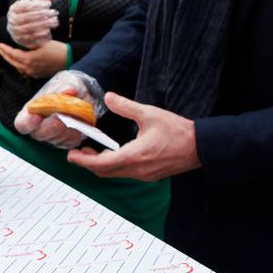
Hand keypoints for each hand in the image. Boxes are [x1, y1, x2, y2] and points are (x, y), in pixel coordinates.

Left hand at [0, 39, 67, 78]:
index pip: (12, 54)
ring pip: (18, 68)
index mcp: (29, 59)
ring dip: (12, 61)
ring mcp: (33, 73)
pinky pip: (25, 71)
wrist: (69, 59)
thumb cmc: (57, 49)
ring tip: (7, 55)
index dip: (5, 49)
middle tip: (0, 50)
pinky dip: (19, 66)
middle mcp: (29, 68)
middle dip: (5, 55)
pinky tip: (19, 62)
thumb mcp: (41, 43)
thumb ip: (29, 43)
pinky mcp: (38, 75)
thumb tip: (20, 41)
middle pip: (13, 62)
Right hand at [6, 0, 57, 46]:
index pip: (24, 6)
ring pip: (28, 28)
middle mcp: (11, 20)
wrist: (22, 30)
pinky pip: (29, 38)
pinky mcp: (19, 40)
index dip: (36, 5)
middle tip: (53, 12)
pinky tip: (48, 31)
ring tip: (54, 21)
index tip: (48, 4)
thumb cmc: (30, 14)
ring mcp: (14, 31)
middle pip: (26, 17)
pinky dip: (39, 35)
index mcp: (14, 9)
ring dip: (42, 25)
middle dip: (41, 15)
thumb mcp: (35, 5)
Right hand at [12, 70, 103, 148]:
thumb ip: (63, 86)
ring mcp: (53, 137)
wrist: (80, 94)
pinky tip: (82, 124)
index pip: (22, 124)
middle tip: (61, 119)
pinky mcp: (67, 141)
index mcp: (30, 113)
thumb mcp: (63, 81)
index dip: (28, 122)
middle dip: (51, 127)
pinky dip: (78, 133)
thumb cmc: (64, 88)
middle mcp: (39, 128)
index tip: (36, 117)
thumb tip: (69, 90)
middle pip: (40, 134)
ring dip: (67, 129)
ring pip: (57, 139)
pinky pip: (71, 141)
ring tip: (76, 117)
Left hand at [67, 92, 198, 181]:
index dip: (83, 161)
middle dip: (89, 163)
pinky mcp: (150, 175)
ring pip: (115, 174)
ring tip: (93, 151)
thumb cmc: (178, 131)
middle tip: (79, 152)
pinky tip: (114, 153)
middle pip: (105, 172)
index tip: (71, 155)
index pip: (100, 164)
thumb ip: (126, 106)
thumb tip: (108, 97)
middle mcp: (137, 170)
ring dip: (102, 164)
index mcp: (134, 156)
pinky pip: (126, 173)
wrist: (201, 146)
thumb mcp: (150, 114)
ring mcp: (144, 175)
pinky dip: (115, 165)